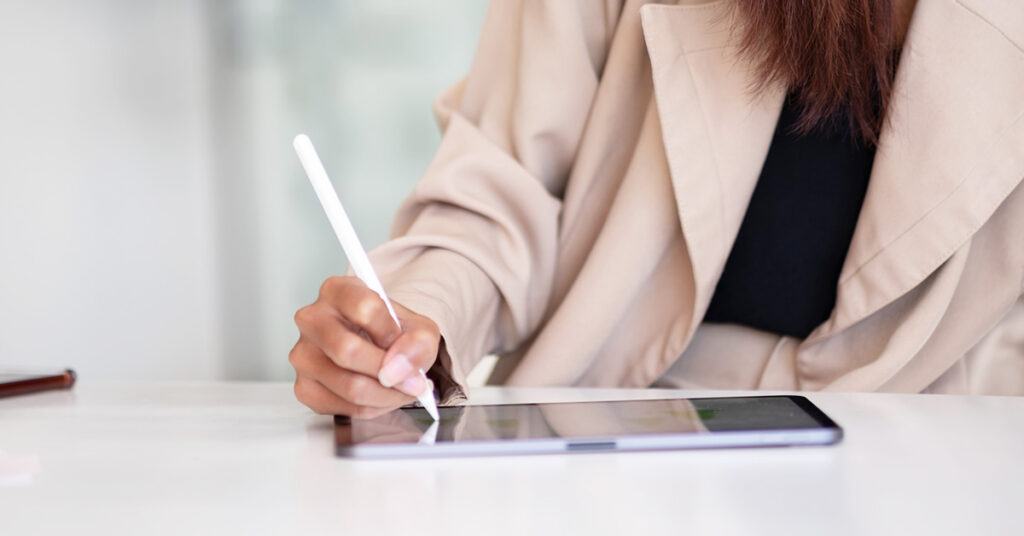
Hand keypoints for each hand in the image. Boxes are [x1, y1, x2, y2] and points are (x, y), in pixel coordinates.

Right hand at [290, 276, 440, 417]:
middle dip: (390, 373)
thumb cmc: (392, 332)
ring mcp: (302, 354)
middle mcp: (312, 319)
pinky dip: (373, 408)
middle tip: (412, 381)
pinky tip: (382, 396)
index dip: (392, 333)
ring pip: (349, 385)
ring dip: (386, 395)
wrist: (379, 349)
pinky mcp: (304, 387)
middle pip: (348, 351)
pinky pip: (343, 407)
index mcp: (337, 290)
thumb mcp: (419, 329)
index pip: (365, 308)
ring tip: (402, 389)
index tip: (404, 343)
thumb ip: (418, 343)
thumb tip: (397, 370)